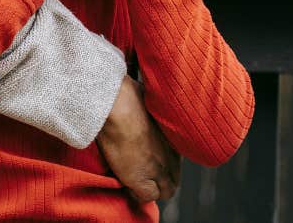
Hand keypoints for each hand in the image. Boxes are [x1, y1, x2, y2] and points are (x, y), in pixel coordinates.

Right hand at [97, 76, 180, 202]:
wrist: (117, 105)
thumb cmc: (126, 94)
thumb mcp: (147, 97)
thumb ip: (152, 108)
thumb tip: (143, 100)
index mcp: (174, 137)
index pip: (176, 160)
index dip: (164, 163)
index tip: (151, 158)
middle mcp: (170, 155)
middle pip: (174, 178)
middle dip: (162, 178)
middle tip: (144, 172)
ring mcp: (158, 169)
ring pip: (165, 191)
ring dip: (153, 188)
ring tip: (135, 179)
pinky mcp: (141, 180)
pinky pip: (146, 197)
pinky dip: (137, 194)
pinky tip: (127, 184)